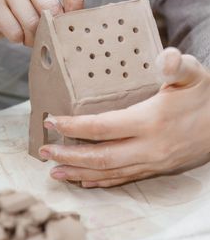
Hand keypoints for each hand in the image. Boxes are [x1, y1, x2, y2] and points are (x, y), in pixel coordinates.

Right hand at [0, 0, 82, 46]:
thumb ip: (63, 11)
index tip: (71, 19)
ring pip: (32, 22)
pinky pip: (15, 32)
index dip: (75, 1)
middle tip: (49, 35)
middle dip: (52, 28)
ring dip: (35, 38)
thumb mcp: (48, 5)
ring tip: (32, 36)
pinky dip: (20, 40)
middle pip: (50, 6)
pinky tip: (18, 34)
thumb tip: (76, 28)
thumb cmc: (28, 11)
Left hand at [39, 48, 209, 187]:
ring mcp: (153, 162)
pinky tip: (87, 181)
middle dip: (69, 156)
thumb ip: (177, 65)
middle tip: (45, 153)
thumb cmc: (206, 97)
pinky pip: (125, 179)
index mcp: (151, 120)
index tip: (51, 122)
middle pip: (100, 156)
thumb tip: (164, 58)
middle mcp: (149, 147)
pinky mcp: (157, 169)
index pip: (102, 127)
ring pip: (110, 173)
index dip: (73, 127)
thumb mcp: (194, 74)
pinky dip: (102, 181)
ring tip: (56, 173)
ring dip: (80, 174)